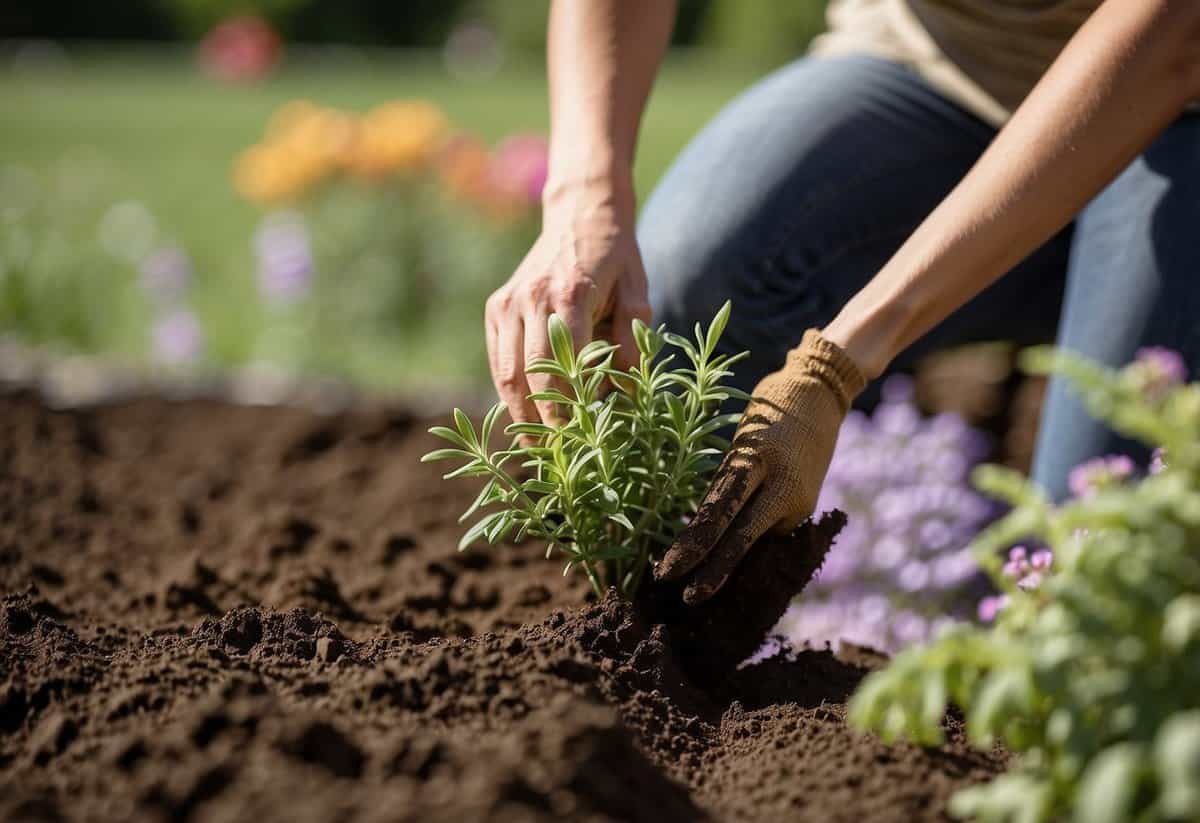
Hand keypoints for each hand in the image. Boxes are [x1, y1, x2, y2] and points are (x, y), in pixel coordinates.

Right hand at [485, 180, 650, 430]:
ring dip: (518, 415)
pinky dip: (507, 390)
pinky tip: (522, 416)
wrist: (580, 211)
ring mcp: (508, 301)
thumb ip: (632, 343)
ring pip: (506, 372)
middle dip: (540, 423)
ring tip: (535, 448)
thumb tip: (625, 397)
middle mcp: (531, 297)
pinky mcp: (496, 305)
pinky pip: (497, 358)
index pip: (561, 369)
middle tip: (554, 460)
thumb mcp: (638, 294)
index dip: (565, 413)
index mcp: (569, 294)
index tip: (576, 446)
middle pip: (528, 378)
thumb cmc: (617, 256)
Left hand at [654, 329, 866, 603]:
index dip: (692, 544)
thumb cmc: (766, 411)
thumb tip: (702, 529)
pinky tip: (729, 566)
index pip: (717, 511)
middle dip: (713, 571)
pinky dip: (749, 549)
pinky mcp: (805, 510)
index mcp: (756, 460)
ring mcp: (798, 502)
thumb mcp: (740, 441)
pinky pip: (770, 534)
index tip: (667, 572)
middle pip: (741, 537)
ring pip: (757, 542)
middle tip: (687, 599)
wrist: (820, 394)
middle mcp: (781, 486)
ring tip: (701, 589)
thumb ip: (727, 481)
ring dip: (729, 564)